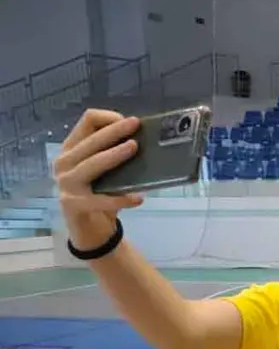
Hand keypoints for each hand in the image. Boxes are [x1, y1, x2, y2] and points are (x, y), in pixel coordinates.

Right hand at [54, 109, 147, 249]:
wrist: (89, 230)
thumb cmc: (100, 194)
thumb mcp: (107, 172)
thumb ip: (115, 155)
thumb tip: (145, 140)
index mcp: (72, 148)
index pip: (87, 121)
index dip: (109, 118)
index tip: (130, 122)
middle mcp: (64, 162)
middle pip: (90, 140)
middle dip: (115, 131)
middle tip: (136, 125)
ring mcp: (66, 183)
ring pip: (92, 164)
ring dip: (114, 155)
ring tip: (135, 149)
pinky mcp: (73, 204)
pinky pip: (100, 199)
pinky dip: (121, 199)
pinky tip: (138, 198)